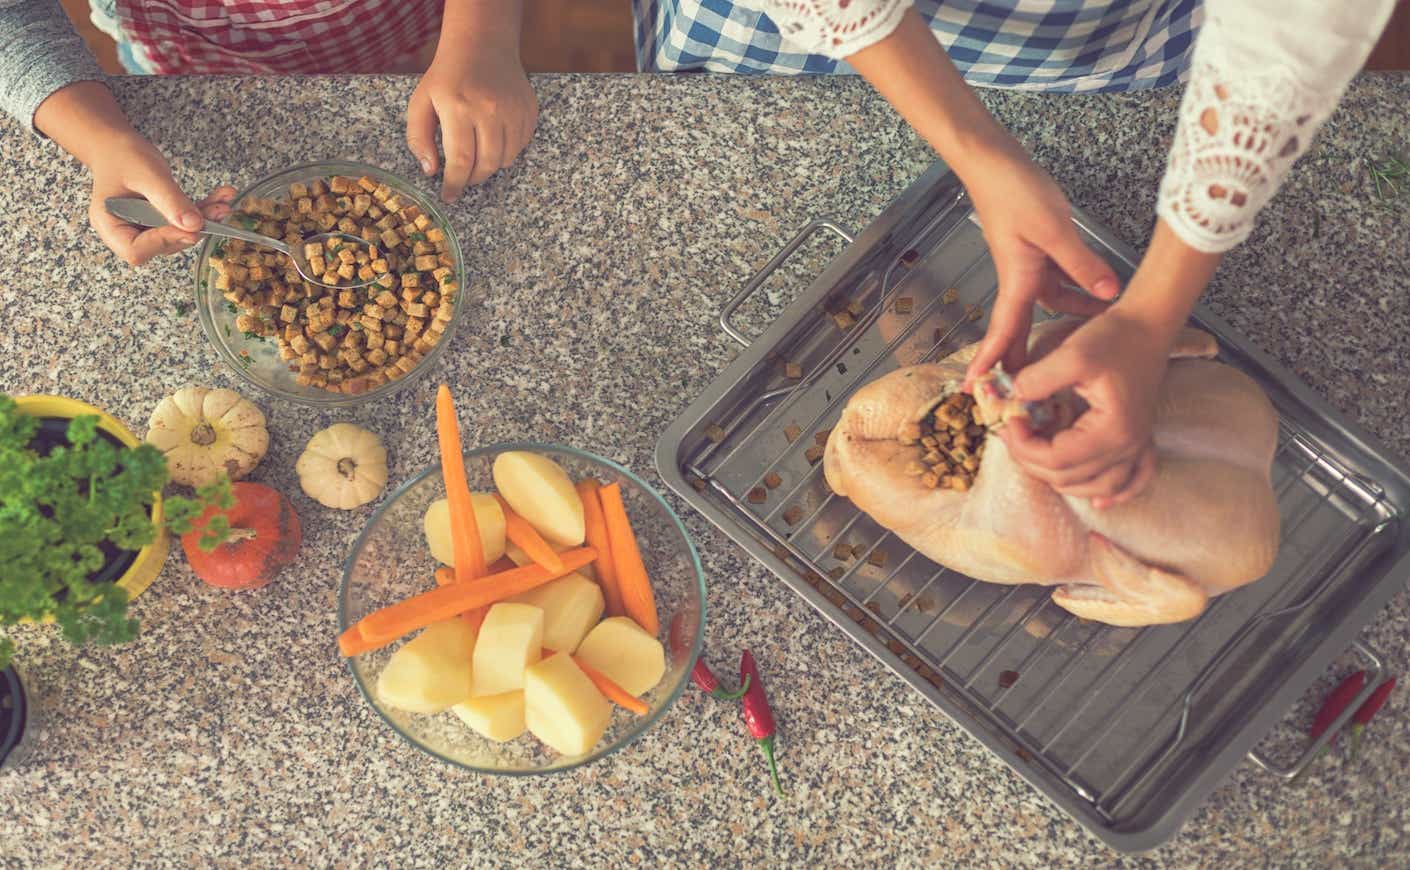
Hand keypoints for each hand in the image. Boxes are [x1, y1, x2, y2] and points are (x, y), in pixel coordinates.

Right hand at [88, 134, 234, 265]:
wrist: (116, 145)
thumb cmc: (121, 156)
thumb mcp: (146, 175)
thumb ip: (169, 200)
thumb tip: (194, 225)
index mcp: (110, 225)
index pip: (137, 249)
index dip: (165, 241)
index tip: (190, 228)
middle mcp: (127, 233)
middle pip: (163, 244)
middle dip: (193, 229)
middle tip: (218, 212)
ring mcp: (145, 229)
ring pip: (179, 234)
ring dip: (204, 220)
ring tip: (223, 203)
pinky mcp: (160, 222)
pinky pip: (184, 221)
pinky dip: (204, 210)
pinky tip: (222, 197)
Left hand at [406, 44, 537, 201]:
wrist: (482, 45)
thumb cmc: (448, 76)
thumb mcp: (420, 102)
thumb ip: (418, 138)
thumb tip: (431, 170)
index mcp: (459, 107)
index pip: (461, 160)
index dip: (455, 184)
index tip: (449, 196)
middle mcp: (490, 110)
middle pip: (486, 165)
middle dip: (472, 178)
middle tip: (462, 176)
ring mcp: (513, 110)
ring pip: (505, 160)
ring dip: (489, 166)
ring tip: (476, 155)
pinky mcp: (528, 111)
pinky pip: (520, 147)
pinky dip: (506, 152)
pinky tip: (492, 139)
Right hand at [959, 138, 1120, 384]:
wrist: (994, 160)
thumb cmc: (1013, 191)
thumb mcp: (1054, 229)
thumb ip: (1083, 264)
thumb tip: (1108, 295)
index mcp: (1017, 280)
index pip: (1003, 332)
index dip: (991, 363)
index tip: (976, 390)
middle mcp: (1019, 278)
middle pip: (1024, 326)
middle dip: (1027, 355)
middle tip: (1034, 385)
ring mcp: (1027, 264)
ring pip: (1049, 302)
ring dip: (1068, 317)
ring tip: (1097, 330)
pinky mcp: (1036, 249)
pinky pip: (1057, 280)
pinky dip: (1074, 289)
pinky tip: (1097, 289)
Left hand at [997, 308, 1170, 507]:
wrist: (1148, 325)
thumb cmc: (1115, 336)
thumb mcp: (1072, 353)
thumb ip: (1037, 380)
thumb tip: (1010, 400)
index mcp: (1112, 430)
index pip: (1055, 459)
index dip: (1022, 445)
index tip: (1007, 419)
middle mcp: (1129, 446)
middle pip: (1069, 478)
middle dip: (1031, 459)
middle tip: (1011, 430)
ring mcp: (1137, 446)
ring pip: (1095, 487)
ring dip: (1060, 479)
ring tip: (1035, 454)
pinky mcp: (1139, 440)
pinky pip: (1132, 482)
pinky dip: (1113, 494)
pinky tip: (1097, 501)